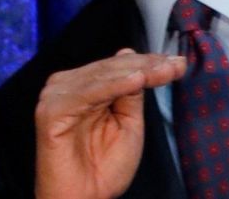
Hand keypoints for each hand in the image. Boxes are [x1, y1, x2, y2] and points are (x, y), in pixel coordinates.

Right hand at [34, 49, 185, 198]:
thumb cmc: (102, 169)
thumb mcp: (128, 125)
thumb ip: (130, 94)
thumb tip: (133, 59)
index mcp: (84, 87)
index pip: (118, 67)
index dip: (149, 63)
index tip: (178, 64)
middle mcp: (67, 87)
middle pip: (111, 67)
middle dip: (147, 65)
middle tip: (175, 66)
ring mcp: (56, 97)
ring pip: (101, 75)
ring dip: (135, 71)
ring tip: (162, 71)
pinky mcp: (51, 111)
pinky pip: (87, 93)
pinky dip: (113, 85)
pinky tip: (137, 80)